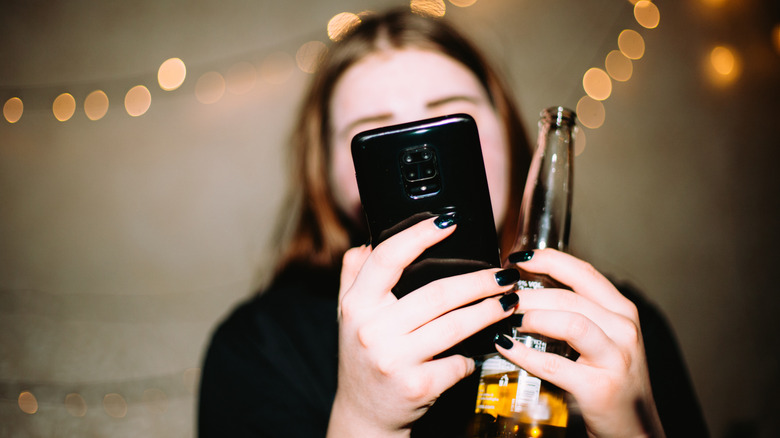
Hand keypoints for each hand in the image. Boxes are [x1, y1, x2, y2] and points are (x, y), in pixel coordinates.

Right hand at [326, 216, 519, 437]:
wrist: (365, 415)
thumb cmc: (363, 357)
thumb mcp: (349, 314)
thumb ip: (355, 274)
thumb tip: (371, 240)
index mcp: (357, 304)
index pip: (388, 258)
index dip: (420, 234)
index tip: (449, 221)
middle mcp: (372, 330)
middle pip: (437, 293)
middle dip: (480, 281)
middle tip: (504, 274)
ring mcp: (394, 360)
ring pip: (456, 325)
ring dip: (490, 311)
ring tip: (509, 301)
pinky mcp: (417, 386)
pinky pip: (459, 362)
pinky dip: (475, 354)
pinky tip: (484, 345)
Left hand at [496, 249, 664, 437]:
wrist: (634, 429)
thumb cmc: (610, 379)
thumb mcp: (604, 337)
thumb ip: (577, 311)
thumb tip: (528, 288)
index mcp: (622, 311)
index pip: (582, 272)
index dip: (547, 260)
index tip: (517, 258)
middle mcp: (624, 329)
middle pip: (569, 296)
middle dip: (528, 293)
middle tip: (502, 296)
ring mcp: (615, 358)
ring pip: (569, 322)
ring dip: (532, 316)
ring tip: (507, 317)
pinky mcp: (599, 387)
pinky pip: (554, 364)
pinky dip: (524, 354)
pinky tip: (506, 346)